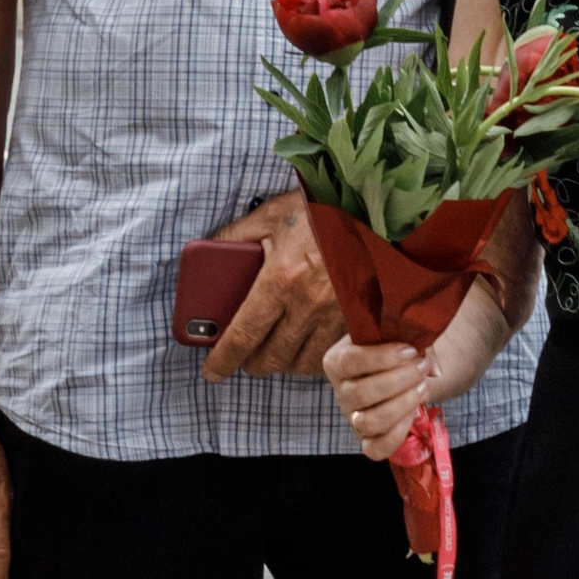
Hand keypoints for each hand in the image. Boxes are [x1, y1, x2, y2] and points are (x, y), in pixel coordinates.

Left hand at [201, 192, 345, 379]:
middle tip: (246, 358)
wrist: (373, 207)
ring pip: (304, 362)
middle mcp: (309, 303)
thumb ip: (234, 236)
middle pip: (273, 357)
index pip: (243, 335)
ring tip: (276, 352)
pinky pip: (334, 353)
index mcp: (281, 279)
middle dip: (253, 364)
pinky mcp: (359, 316)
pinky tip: (309, 347)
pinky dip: (317, 357)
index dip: (224, 359)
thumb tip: (205, 253)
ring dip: (285, 363)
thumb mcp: (270, 215)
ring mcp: (338, 313)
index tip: (213, 371)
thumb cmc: (319, 209)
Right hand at [323, 281, 509, 460]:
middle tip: (424, 366)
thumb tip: (423, 318)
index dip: (380, 359)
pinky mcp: (368, 437)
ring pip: (370, 421)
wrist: (418, 361)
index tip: (411, 349)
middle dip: (399, 380)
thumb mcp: (402, 324)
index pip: (347, 363)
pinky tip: (415, 413)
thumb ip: (407, 319)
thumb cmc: (406, 339)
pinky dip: (396, 435)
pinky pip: (373, 448)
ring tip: (424, 385)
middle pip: (361, 395)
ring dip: (403, 403)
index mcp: (338, 358)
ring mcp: (353, 415)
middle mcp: (341, 389)